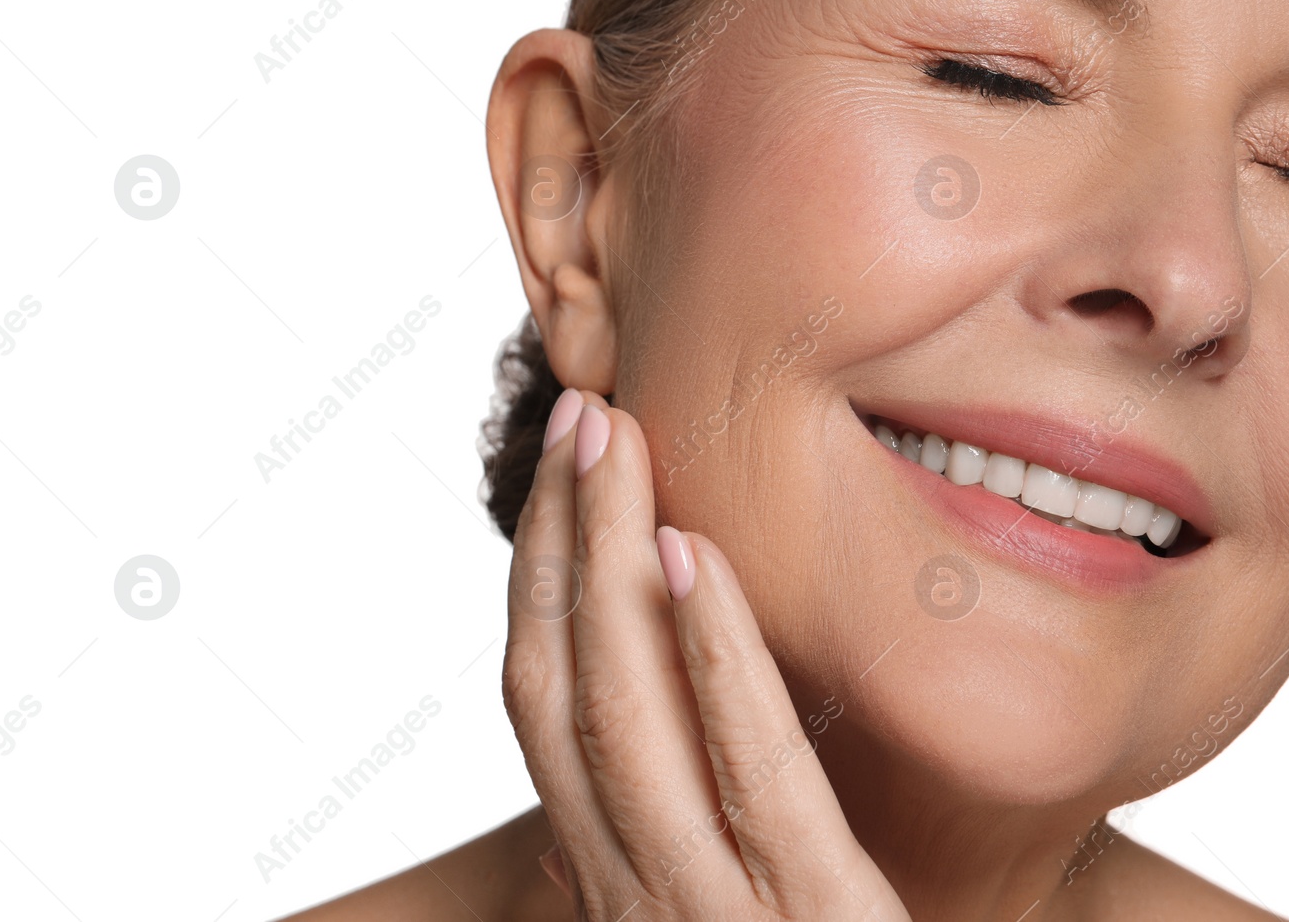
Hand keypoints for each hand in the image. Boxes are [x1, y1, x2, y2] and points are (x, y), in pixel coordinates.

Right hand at [501, 388, 911, 919]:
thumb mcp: (718, 919)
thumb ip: (664, 858)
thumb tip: (601, 791)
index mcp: (614, 881)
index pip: (543, 707)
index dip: (539, 578)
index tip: (565, 470)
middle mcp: (634, 894)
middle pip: (566, 688)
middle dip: (565, 540)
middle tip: (581, 415)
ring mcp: (710, 915)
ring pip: (624, 715)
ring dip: (611, 563)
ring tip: (619, 448)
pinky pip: (749, 774)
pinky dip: (712, 660)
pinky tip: (696, 559)